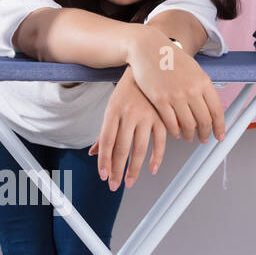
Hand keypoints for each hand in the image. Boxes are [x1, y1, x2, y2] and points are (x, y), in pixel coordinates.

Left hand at [87, 66, 166, 190]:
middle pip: (122, 147)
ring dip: (135, 168)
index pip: (107, 141)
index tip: (103, 176)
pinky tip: (152, 169)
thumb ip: (104, 132)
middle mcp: (129, 114)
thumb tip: (93, 154)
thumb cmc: (126, 93)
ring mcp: (147, 115)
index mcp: (113, 111)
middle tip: (115, 185)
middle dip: (118, 170)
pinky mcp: (162, 117)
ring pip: (140, 147)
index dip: (104, 160)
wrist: (146, 68)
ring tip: (129, 182)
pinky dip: (157, 157)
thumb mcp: (112, 108)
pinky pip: (160, 141)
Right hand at [126, 28, 225, 143]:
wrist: (148, 48)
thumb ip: (201, 87)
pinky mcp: (160, 100)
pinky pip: (171, 123)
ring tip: (188, 136)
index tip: (219, 135)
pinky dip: (175, 131)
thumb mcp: (193, 69)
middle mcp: (191, 90)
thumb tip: (208, 106)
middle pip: (204, 121)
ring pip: (188, 125)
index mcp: (203, 81)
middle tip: (204, 138)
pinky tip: (175, 132)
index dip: (220, 127)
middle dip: (205, 134)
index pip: (217, 111)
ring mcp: (175, 96)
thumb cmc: (169, 57)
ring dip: (189, 135)